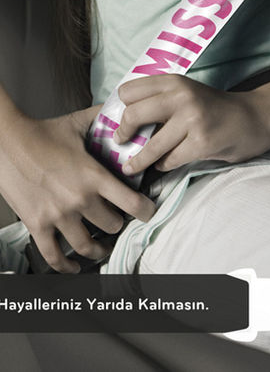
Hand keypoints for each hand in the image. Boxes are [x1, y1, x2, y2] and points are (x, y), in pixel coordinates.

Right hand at [0, 105, 155, 272]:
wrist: (8, 141)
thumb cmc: (43, 132)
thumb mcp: (77, 123)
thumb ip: (102, 119)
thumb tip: (122, 109)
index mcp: (93, 176)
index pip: (131, 202)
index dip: (145, 210)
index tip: (148, 212)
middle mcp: (79, 199)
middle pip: (111, 226)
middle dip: (117, 224)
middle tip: (117, 221)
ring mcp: (58, 215)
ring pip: (87, 246)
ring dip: (98, 250)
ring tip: (102, 249)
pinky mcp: (37, 225)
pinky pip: (54, 256)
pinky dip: (66, 267)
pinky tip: (73, 267)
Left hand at [114, 76, 269, 176]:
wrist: (253, 118)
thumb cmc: (213, 108)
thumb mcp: (186, 93)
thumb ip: (160, 100)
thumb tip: (123, 121)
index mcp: (174, 81)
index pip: (129, 90)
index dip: (121, 107)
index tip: (120, 119)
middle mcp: (181, 96)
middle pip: (133, 114)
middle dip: (123, 132)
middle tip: (120, 142)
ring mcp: (192, 119)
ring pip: (150, 145)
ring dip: (138, 160)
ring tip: (131, 167)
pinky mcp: (201, 142)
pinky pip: (169, 160)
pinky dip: (163, 166)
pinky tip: (165, 164)